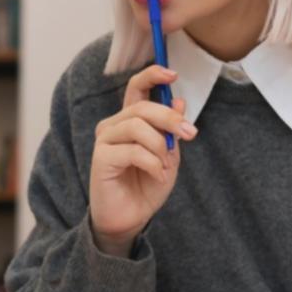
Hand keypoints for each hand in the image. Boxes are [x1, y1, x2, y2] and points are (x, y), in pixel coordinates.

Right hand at [89, 65, 195, 256]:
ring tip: (166, 166)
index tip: (172, 73)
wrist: (130, 218)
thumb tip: (179, 101)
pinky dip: (153, 164)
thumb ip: (171, 130)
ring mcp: (104, 140)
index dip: (152, 76)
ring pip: (137, 126)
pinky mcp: (101, 158)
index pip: (136, 88)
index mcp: (129, 120)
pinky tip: (158, 176)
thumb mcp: (169, 156)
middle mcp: (114, 125)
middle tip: (190, 133)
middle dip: (169, 118)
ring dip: (160, 146)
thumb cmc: (146, 186)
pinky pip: (133, 151)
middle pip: (141, 108)